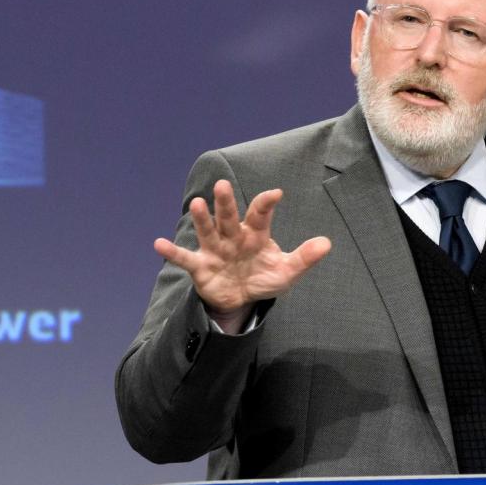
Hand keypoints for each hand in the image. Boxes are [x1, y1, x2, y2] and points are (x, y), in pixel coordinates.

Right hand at [154, 180, 331, 312]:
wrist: (241, 299)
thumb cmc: (263, 277)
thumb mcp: (286, 271)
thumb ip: (304, 258)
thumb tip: (327, 243)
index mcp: (255, 233)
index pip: (260, 214)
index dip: (267, 203)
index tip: (276, 194)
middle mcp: (233, 236)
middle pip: (229, 216)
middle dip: (226, 202)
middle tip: (222, 184)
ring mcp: (215, 249)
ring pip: (207, 230)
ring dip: (202, 218)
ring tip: (197, 204)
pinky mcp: (200, 266)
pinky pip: (185, 258)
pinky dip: (172, 252)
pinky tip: (159, 243)